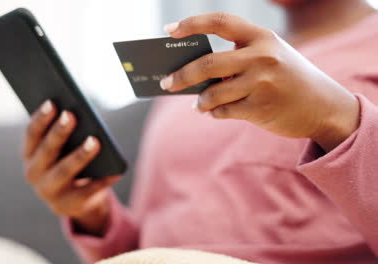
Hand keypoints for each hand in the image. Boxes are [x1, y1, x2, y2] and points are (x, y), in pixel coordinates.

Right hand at [22, 100, 119, 235]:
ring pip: (64, 171)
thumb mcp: (61, 149)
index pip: (32, 134)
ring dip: (79, 155)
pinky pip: (86, 191)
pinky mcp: (68, 205)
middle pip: (47, 150)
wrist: (72, 201)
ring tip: (95, 141)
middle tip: (71, 115)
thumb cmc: (67, 162)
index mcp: (29, 155)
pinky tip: (115, 171)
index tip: (52, 102)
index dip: (40, 118)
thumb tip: (77, 113)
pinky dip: (102, 181)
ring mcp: (49, 192)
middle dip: (58, 132)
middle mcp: (34, 173)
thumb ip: (62, 133)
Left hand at [161, 12, 359, 151]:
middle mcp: (262, 56)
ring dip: (199, 101)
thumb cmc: (287, 78)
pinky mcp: (261, 108)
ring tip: (196, 104)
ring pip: (213, 93)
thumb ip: (236, 60)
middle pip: (208, 63)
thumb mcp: (269, 57)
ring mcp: (262, 83)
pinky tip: (216, 112)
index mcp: (262, 36)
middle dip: (181, 75)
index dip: (192, 23)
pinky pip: (224, 111)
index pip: (220, 21)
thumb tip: (193, 73)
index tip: (168, 29)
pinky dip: (215, 113)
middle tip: (165, 83)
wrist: (325, 106)